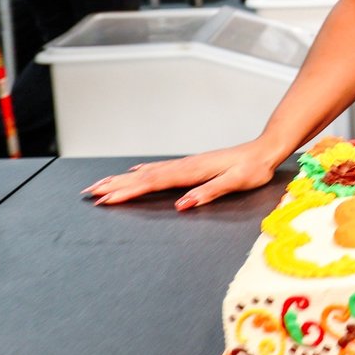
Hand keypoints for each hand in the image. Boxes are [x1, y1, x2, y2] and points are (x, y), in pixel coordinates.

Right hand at [81, 142, 280, 209]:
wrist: (265, 149)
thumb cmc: (253, 168)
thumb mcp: (236, 182)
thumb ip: (209, 192)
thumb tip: (182, 205)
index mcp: (192, 172)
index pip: (154, 183)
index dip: (129, 192)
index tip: (106, 199)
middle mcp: (185, 166)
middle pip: (143, 177)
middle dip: (115, 185)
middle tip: (90, 193)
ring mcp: (187, 164)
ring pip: (148, 172)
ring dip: (123, 179)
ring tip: (102, 184)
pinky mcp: (191, 165)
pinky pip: (159, 169)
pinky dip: (142, 172)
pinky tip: (134, 173)